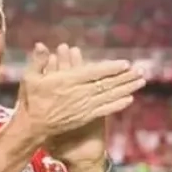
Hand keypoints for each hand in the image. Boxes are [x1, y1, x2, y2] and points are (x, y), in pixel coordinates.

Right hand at [13, 43, 145, 149]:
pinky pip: (105, 110)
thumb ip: (38, 61)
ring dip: (126, 88)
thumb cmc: (32, 99)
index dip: (111, 68)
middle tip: (141, 70)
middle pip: (106, 84)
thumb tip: (41, 45)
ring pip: (109, 96)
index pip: (94, 73)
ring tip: (141, 82)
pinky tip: (130, 99)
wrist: (33, 126)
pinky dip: (117, 105)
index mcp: (67, 81)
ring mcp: (83, 106)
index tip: (125, 63)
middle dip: (125, 77)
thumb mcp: (30, 77)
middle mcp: (79, 94)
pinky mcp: (85, 117)